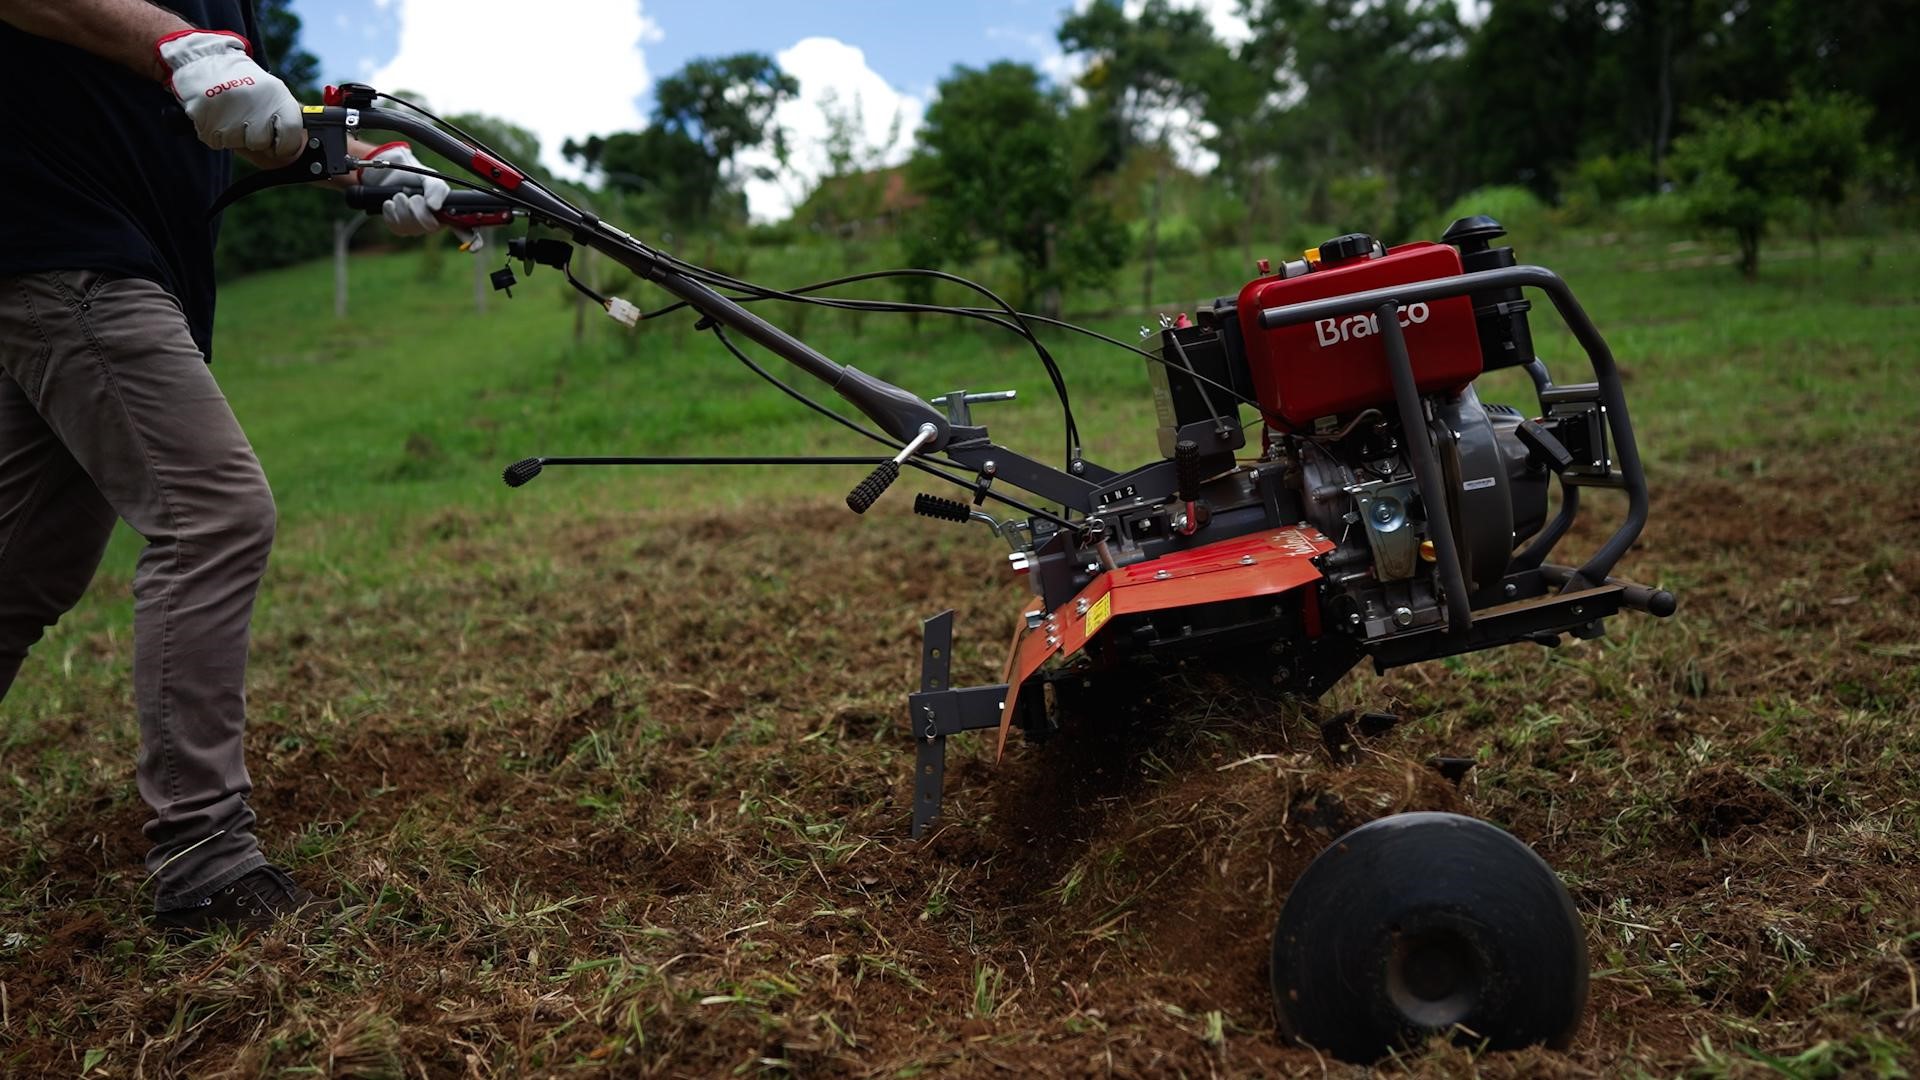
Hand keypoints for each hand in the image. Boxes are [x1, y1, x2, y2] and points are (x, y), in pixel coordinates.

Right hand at [158, 30, 303, 164]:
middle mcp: (255, 103)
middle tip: (247, 119)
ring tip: (229, 113)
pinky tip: (216, 114)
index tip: (278, 143)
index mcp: (278, 96)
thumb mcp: (274, 94)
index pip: (290, 137)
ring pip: (236, 143)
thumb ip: (287, 121)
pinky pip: (216, 142)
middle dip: (253, 138)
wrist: (207, 61)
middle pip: (260, 143)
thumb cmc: (247, 85)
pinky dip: (215, 133)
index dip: (285, 146)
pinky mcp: (205, 116)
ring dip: (232, 135)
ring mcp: (229, 109)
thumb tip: (298, 152)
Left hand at [360, 144, 482, 249]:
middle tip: (416, 197)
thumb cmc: (418, 178)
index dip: (473, 241)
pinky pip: (396, 226)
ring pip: (410, 226)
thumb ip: (437, 189)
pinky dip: (391, 210)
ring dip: (403, 206)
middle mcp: (434, 224)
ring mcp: (417, 228)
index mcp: (448, 213)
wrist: (392, 175)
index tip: (473, 248)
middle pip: (430, 227)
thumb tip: (434, 207)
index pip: (465, 230)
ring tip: (401, 195)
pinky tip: (392, 203)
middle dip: (419, 209)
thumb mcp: (431, 179)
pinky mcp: (400, 229)